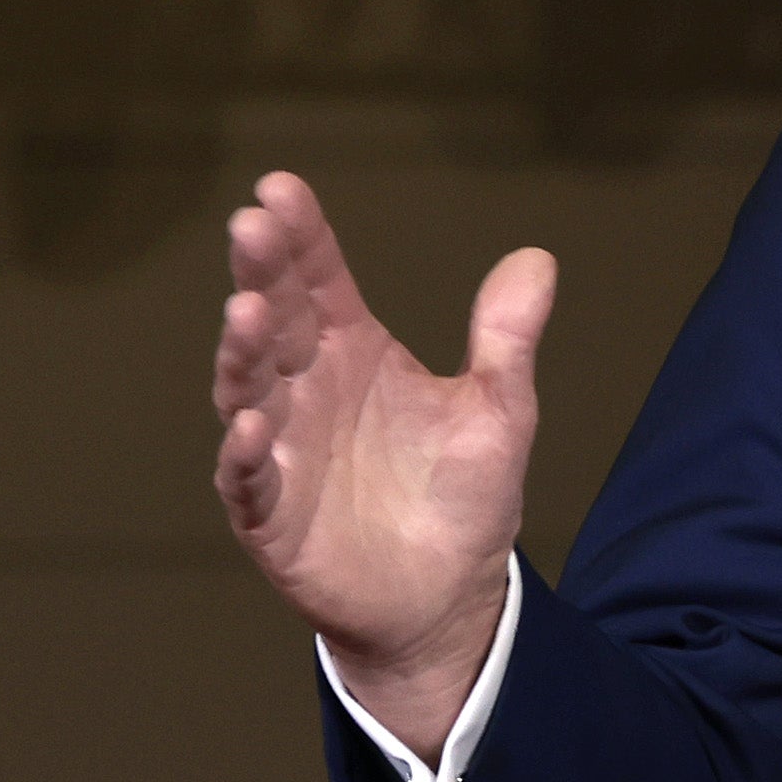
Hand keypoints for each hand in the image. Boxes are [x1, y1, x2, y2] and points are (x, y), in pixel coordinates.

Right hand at [212, 172, 546, 754]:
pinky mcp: (270, 512)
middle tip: (252, 226)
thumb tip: (537, 257)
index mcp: (354, 353)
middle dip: (262, 274)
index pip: (319, 281)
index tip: (279, 188)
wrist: (450, 593)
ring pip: (248, 388)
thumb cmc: (464, 494)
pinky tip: (249, 422)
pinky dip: (245, 451)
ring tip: (249, 310)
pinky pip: (248, 478)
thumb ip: (508, 339)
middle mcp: (306, 389)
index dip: (301, 237)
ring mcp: (279, 447)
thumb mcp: (501, 410)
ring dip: (245, 351)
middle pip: (276, 320)